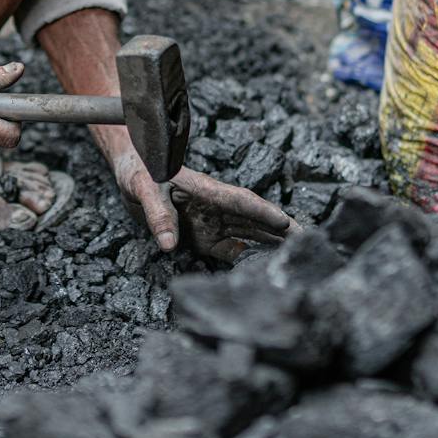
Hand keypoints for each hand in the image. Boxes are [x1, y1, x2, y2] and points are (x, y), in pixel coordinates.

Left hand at [115, 156, 295, 259]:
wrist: (131, 170)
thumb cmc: (139, 169)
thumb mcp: (143, 188)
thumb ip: (158, 215)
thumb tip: (170, 245)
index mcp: (206, 189)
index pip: (240, 200)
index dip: (263, 211)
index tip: (285, 222)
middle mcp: (215, 206)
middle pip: (253, 218)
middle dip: (280, 229)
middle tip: (307, 242)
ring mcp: (212, 222)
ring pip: (248, 233)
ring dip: (270, 244)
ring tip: (294, 257)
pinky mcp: (204, 237)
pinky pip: (230, 248)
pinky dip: (248, 257)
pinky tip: (263, 268)